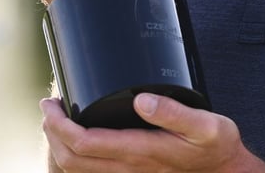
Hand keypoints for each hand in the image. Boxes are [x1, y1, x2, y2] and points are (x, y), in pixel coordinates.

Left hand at [42, 93, 264, 171]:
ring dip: (58, 144)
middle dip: (51, 132)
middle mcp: (128, 167)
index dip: (59, 124)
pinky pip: (90, 171)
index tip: (51, 103)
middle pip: (70, 159)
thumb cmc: (216, 148)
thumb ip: (174, 111)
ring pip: (76, 169)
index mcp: (140, 151)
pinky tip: (76, 135)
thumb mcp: (207, 125)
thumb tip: (141, 99)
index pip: (84, 142)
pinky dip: (73, 155)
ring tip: (55, 118)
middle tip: (48, 105)